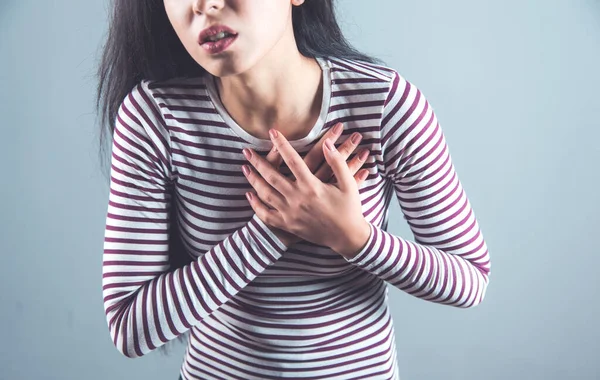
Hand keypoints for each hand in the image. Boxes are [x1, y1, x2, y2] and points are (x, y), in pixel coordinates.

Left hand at [242, 124, 370, 257]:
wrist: (347, 238)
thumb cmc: (350, 209)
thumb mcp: (348, 184)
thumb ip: (337, 162)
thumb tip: (327, 143)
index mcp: (312, 186)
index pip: (292, 160)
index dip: (281, 144)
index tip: (272, 132)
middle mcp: (297, 199)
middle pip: (271, 176)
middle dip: (257, 162)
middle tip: (246, 150)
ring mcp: (290, 213)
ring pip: (265, 194)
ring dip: (253, 180)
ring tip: (245, 168)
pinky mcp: (288, 225)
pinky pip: (266, 215)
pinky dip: (256, 205)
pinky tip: (250, 195)